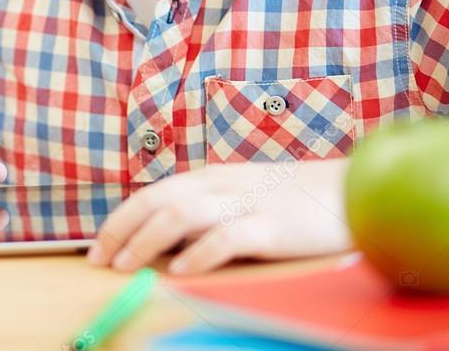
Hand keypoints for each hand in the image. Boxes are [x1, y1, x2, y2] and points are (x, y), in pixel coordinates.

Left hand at [87, 159, 350, 273]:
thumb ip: (204, 212)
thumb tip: (162, 241)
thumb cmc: (291, 199)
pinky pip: (226, 238)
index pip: (150, 196)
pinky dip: (199, 253)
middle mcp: (219, 185)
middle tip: (100, 261)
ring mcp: (244, 203)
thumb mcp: (239, 197)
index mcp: (208, 178)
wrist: (352, 189)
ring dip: (146, 241)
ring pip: (180, 216)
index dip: (119, 222)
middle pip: (155, 202)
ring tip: (126, 266)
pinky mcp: (271, 225)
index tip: (96, 249)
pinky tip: (180, 271)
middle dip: (121, 231)